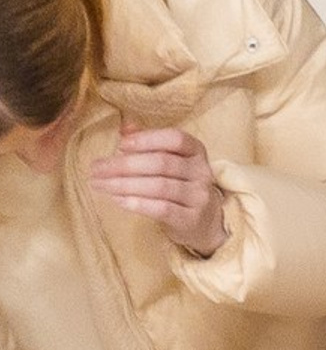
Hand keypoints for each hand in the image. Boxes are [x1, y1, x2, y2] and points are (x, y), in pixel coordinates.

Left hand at [90, 127, 226, 255]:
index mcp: (196, 152)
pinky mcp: (192, 219)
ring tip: (99, 184)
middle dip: (124, 165)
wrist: (204, 222)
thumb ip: (149, 142)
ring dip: (124, 185)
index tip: (120, 145)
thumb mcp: (169, 160)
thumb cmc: (179, 184)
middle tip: (96, 168)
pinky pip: (163, 209)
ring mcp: (199, 197)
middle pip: (161, 163)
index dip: (147, 139)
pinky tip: (118, 200)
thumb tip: (125, 127)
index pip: (175, 139)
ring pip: (159, 186)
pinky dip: (138, 204)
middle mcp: (202, 172)